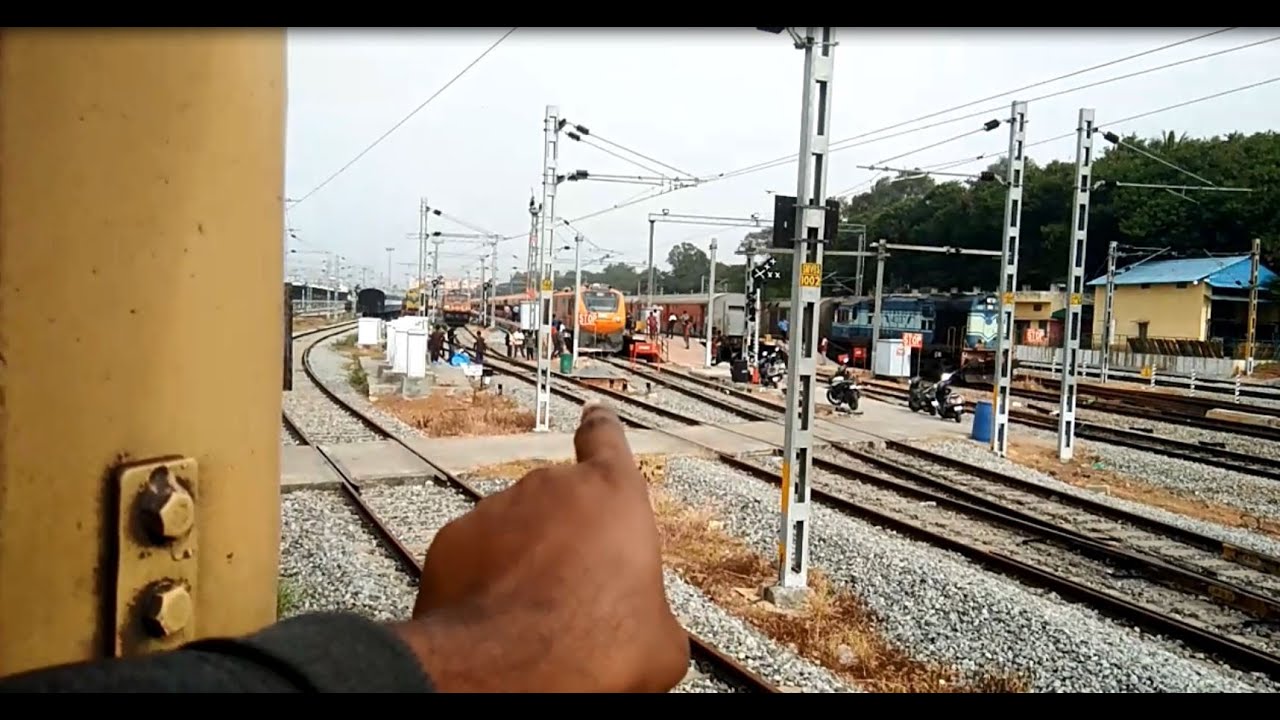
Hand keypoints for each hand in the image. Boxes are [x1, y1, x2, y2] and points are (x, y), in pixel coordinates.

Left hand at [395, 403, 689, 692]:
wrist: (507, 669)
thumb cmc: (596, 646)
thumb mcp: (661, 643)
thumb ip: (654, 610)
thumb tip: (650, 629)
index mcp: (613, 494)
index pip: (607, 439)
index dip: (602, 431)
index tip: (595, 420)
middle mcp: (552, 486)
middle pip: (562, 498)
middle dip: (565, 532)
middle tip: (575, 586)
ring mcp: (497, 508)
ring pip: (516, 526)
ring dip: (524, 556)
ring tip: (535, 610)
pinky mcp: (453, 538)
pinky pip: (476, 551)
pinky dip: (484, 576)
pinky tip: (497, 613)